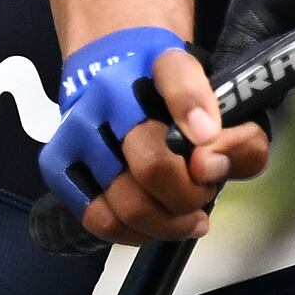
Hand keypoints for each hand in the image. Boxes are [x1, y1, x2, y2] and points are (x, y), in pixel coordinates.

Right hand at [48, 28, 265, 244]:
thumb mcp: (220, 103)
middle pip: (153, 167)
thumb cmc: (172, 96)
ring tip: (185, 215)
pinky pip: (98, 217)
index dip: (192, 109)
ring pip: (126, 203)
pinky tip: (153, 223)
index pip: (177, 78)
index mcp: (155, 63)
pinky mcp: (56, 161)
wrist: (111, 68)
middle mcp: (108, 92)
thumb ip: (238, 136)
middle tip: (203, 191)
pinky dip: (133, 232)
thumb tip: (208, 165)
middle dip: (189, 194)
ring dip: (166, 221)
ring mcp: (77, 128)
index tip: (207, 134)